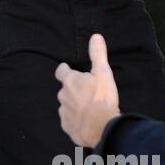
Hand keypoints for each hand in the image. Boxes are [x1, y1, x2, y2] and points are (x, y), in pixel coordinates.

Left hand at [55, 33, 121, 147]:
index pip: (61, 71)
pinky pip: (70, 121)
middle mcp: (63, 95)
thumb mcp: (103, 73)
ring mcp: (63, 112)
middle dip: (73, 90)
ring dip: (75, 105)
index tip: (68, 69)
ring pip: (67, 105)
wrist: (101, 128)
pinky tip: (86, 122)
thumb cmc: (102, 98)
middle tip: (88, 93)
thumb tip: (95, 36)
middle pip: (65, 90)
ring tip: (89, 109)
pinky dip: (76, 120)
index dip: (65, 70)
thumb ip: (98, 54)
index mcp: (70, 81)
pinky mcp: (67, 127)